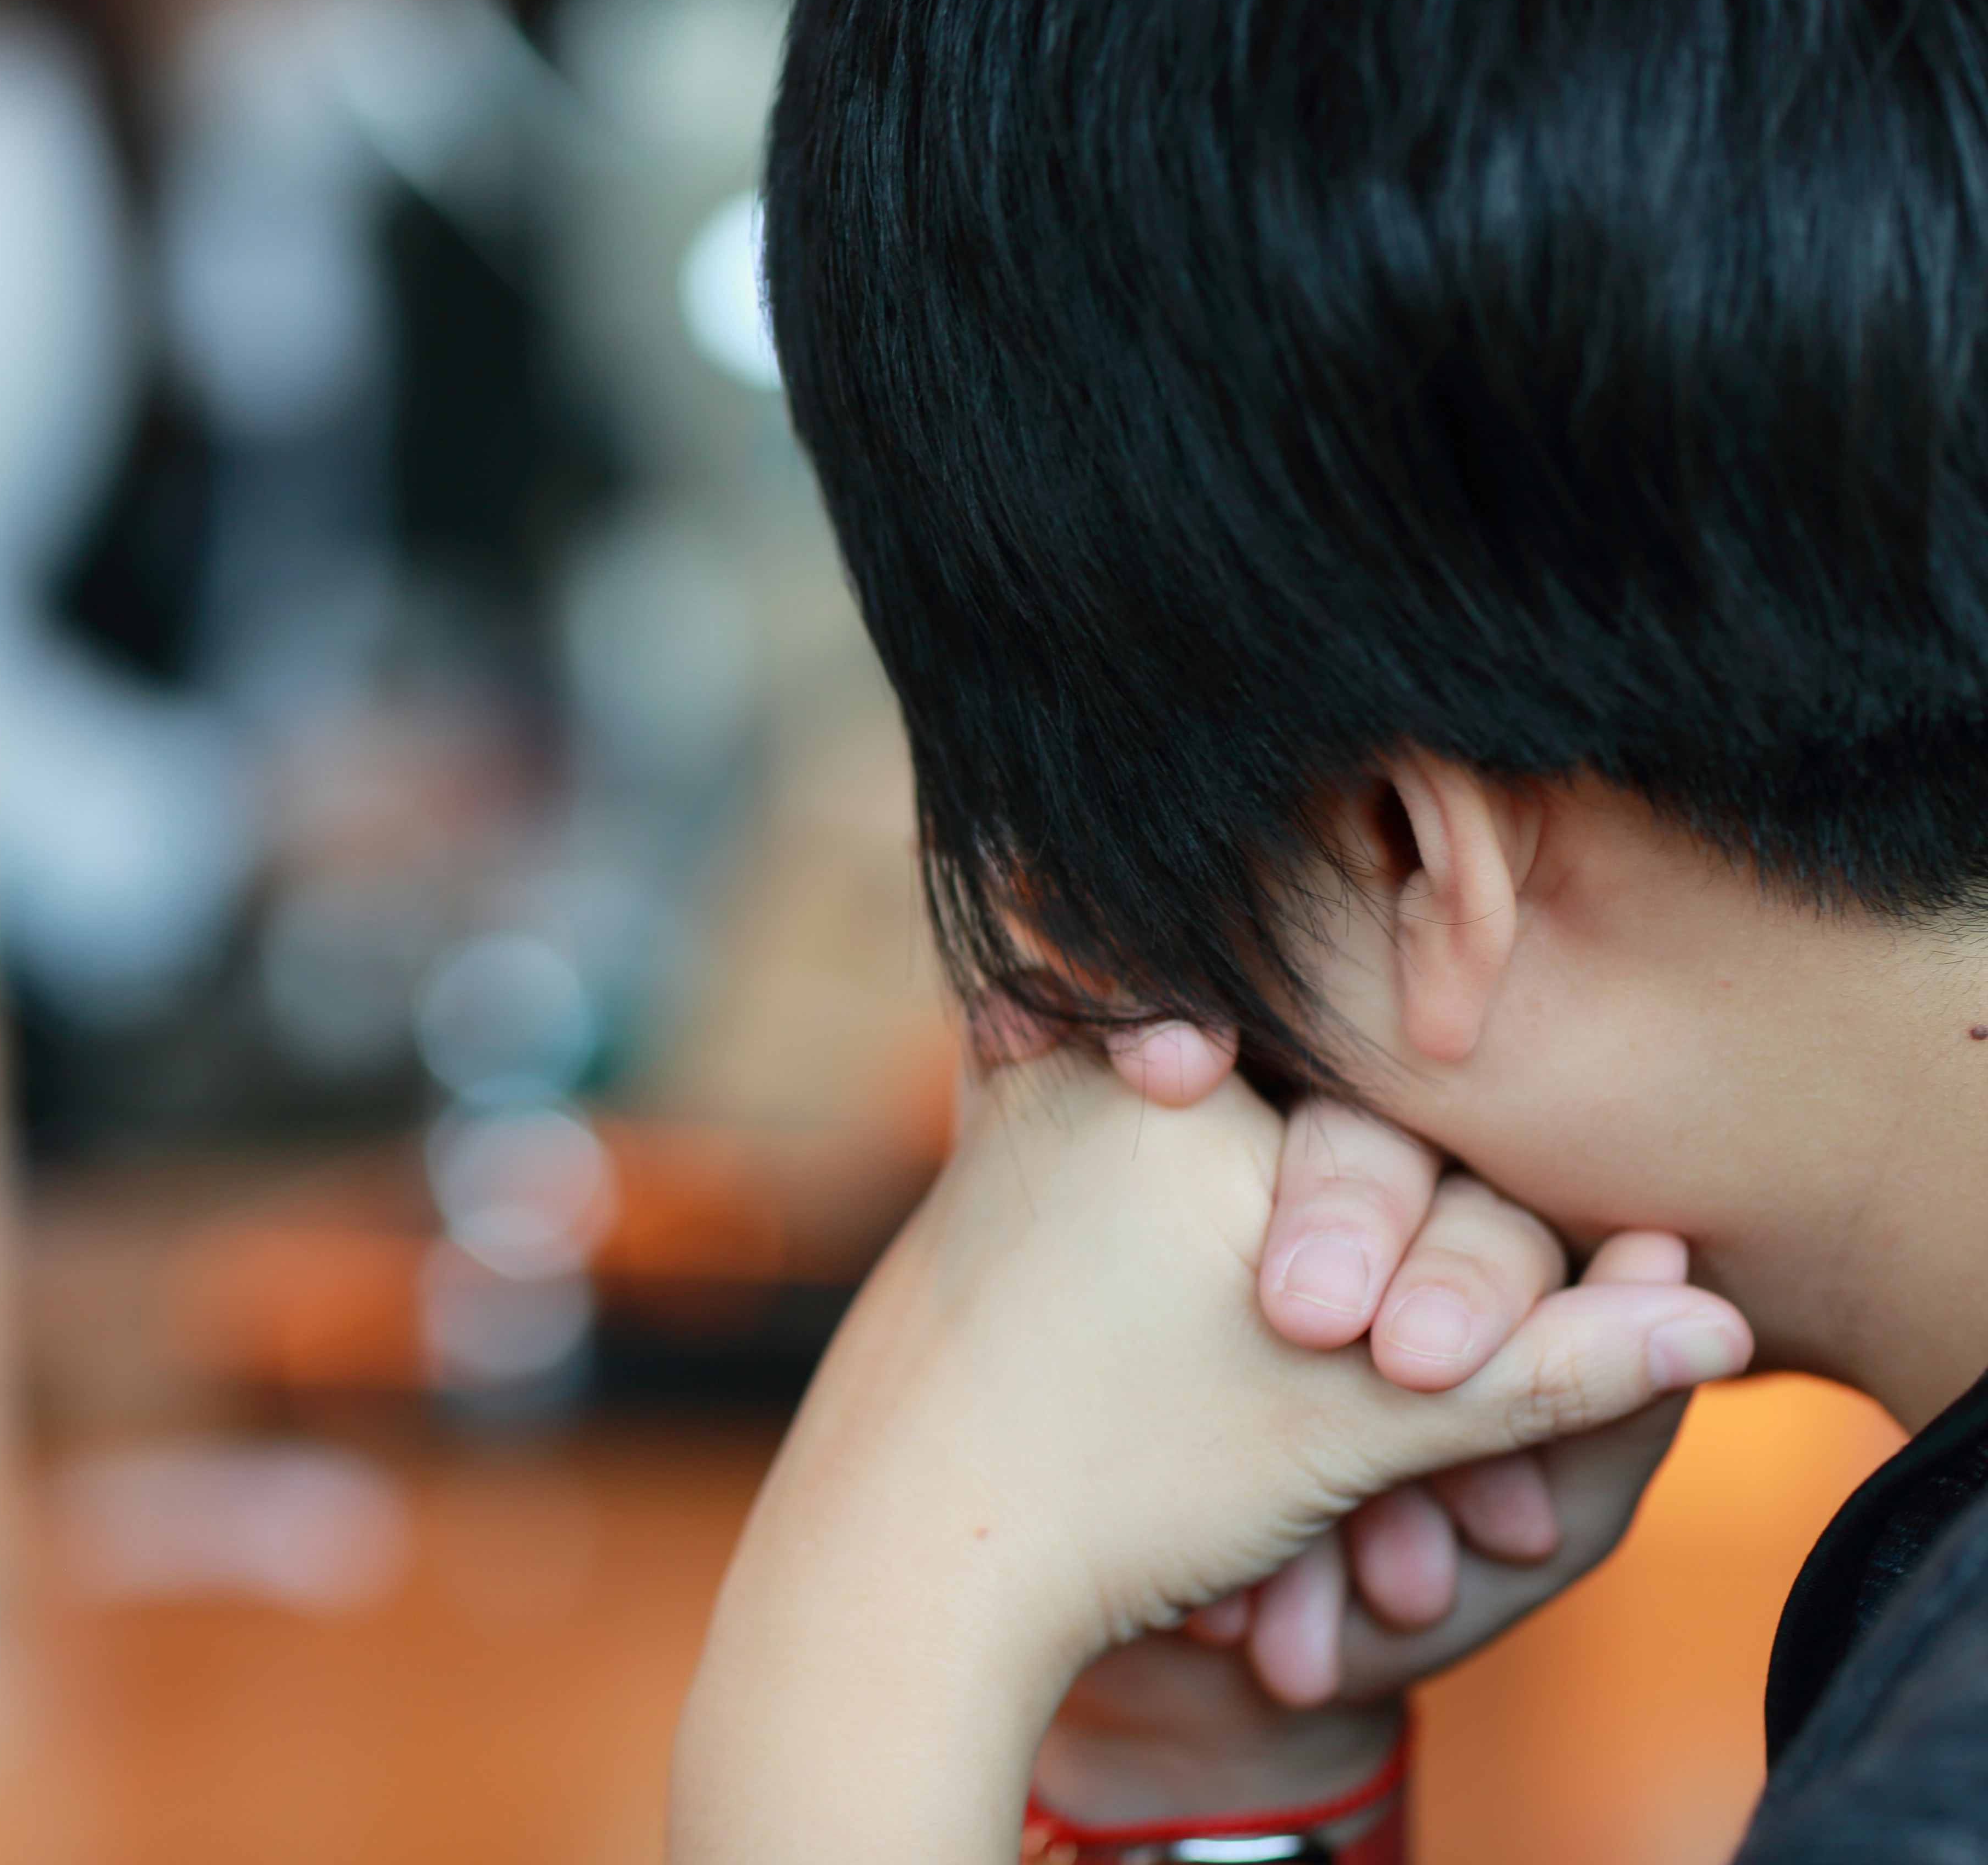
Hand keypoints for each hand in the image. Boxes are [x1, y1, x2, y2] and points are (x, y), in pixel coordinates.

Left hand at [670, 1057, 1751, 1864]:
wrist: (906, 1568)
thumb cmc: (1119, 1483)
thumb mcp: (1363, 1421)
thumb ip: (1543, 1361)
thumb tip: (1724, 1328)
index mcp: (1168, 1066)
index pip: (1374, 1088)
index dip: (1440, 1194)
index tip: (1447, 1293)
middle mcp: (1073, 1061)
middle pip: (1290, 1115)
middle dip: (1365, 1229)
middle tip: (1363, 1339)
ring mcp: (1009, 1111)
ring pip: (1202, 1148)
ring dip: (1262, 1246)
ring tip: (1291, 1368)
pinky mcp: (978, 1179)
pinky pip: (1113, 1165)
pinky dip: (1176, 1239)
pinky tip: (1227, 1336)